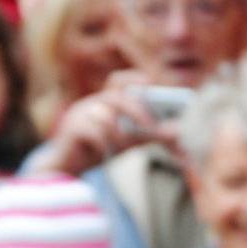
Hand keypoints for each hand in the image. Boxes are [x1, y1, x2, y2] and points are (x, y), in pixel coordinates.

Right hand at [36, 79, 158, 176]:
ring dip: (120, 134)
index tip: (151, 84)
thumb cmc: (100, 149)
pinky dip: (105, 145)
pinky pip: (93, 133)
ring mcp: (80, 115)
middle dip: (138, 112)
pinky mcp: (72, 131)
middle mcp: (92, 103)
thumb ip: (149, 135)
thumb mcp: (128, 140)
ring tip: (124, 148)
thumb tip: (177, 133)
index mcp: (105, 101)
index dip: (135, 79)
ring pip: (105, 117)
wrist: (68, 168)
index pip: (119, 80)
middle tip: (152, 129)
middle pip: (116, 97)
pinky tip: (106, 155)